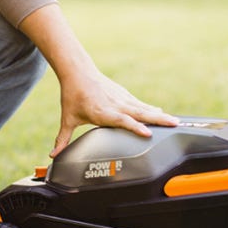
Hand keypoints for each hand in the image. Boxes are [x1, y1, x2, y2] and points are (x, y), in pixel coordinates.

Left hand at [18, 3, 178, 157]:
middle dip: (157, 120)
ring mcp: (120, 98)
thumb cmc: (72, 96)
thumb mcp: (67, 118)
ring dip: (158, 115)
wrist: (77, 72)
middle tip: (174, 124)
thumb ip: (62, 138)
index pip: (121, 120)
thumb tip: (53, 155)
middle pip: (139, 113)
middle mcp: (114, 104)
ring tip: (175, 122)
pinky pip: (139, 104)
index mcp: (102, 112)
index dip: (135, 127)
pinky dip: (150, 109)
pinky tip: (160, 113)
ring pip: (142, 108)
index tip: (148, 133)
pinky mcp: (123, 95)